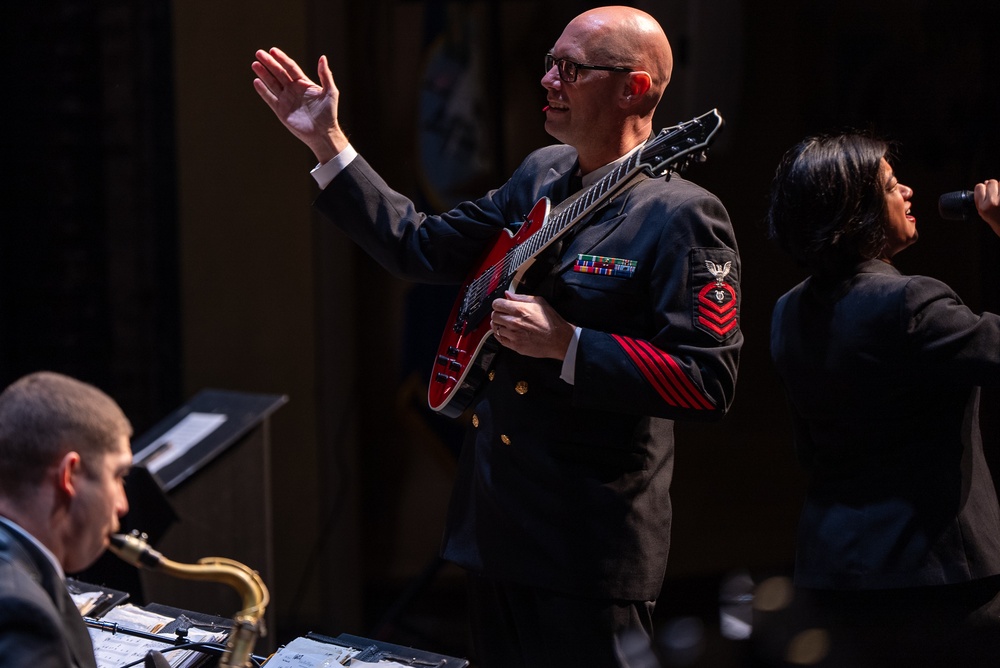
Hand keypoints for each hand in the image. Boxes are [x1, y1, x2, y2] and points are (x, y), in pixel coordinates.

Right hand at [251, 47, 347, 162]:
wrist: (323, 133)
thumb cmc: (329, 113)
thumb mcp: (330, 92)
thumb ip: (325, 75)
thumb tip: (323, 57)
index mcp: (304, 83)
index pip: (290, 67)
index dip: (282, 58)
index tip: (273, 50)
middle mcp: (293, 90)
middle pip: (279, 73)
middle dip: (269, 63)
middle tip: (259, 53)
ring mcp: (286, 99)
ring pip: (272, 83)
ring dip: (263, 74)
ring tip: (254, 64)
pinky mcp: (281, 110)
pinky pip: (270, 98)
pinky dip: (263, 90)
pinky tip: (256, 81)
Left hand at [490, 292, 574, 359]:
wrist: (558, 339)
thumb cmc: (551, 321)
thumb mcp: (539, 302)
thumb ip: (521, 297)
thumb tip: (508, 295)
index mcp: (519, 309)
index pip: (497, 304)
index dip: (498, 304)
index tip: (501, 305)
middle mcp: (514, 322)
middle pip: (494, 316)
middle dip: (498, 314)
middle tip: (503, 315)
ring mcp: (514, 335)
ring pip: (495, 328)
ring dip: (498, 325)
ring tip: (505, 324)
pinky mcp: (515, 345)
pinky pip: (500, 340)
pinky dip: (500, 335)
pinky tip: (505, 333)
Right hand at [975, 179, 999, 233]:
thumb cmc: (997, 220)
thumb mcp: (984, 213)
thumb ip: (982, 198)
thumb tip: (986, 182)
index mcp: (983, 207)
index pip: (979, 187)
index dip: (983, 188)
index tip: (986, 193)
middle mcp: (992, 203)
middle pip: (991, 182)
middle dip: (994, 186)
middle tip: (997, 195)